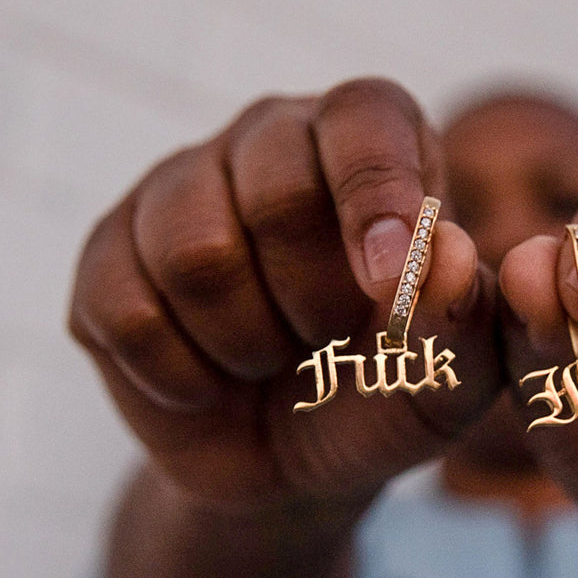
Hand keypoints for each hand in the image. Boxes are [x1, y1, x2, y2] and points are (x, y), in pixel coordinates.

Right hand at [70, 79, 499, 509]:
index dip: (376, 196)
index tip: (385, 286)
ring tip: (271, 358)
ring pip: (193, 254)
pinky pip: (129, 314)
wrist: (293, 460)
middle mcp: (269, 143)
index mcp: (368, 147)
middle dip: (313, 302)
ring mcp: (176, 193)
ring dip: (248, 345)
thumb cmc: (385, 395)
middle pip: (274, 189)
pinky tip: (209, 380)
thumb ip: (469, 319)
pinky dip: (184, 378)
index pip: (364, 117)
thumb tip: (445, 252)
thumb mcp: (450, 378)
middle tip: (327, 340)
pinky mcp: (108, 257)